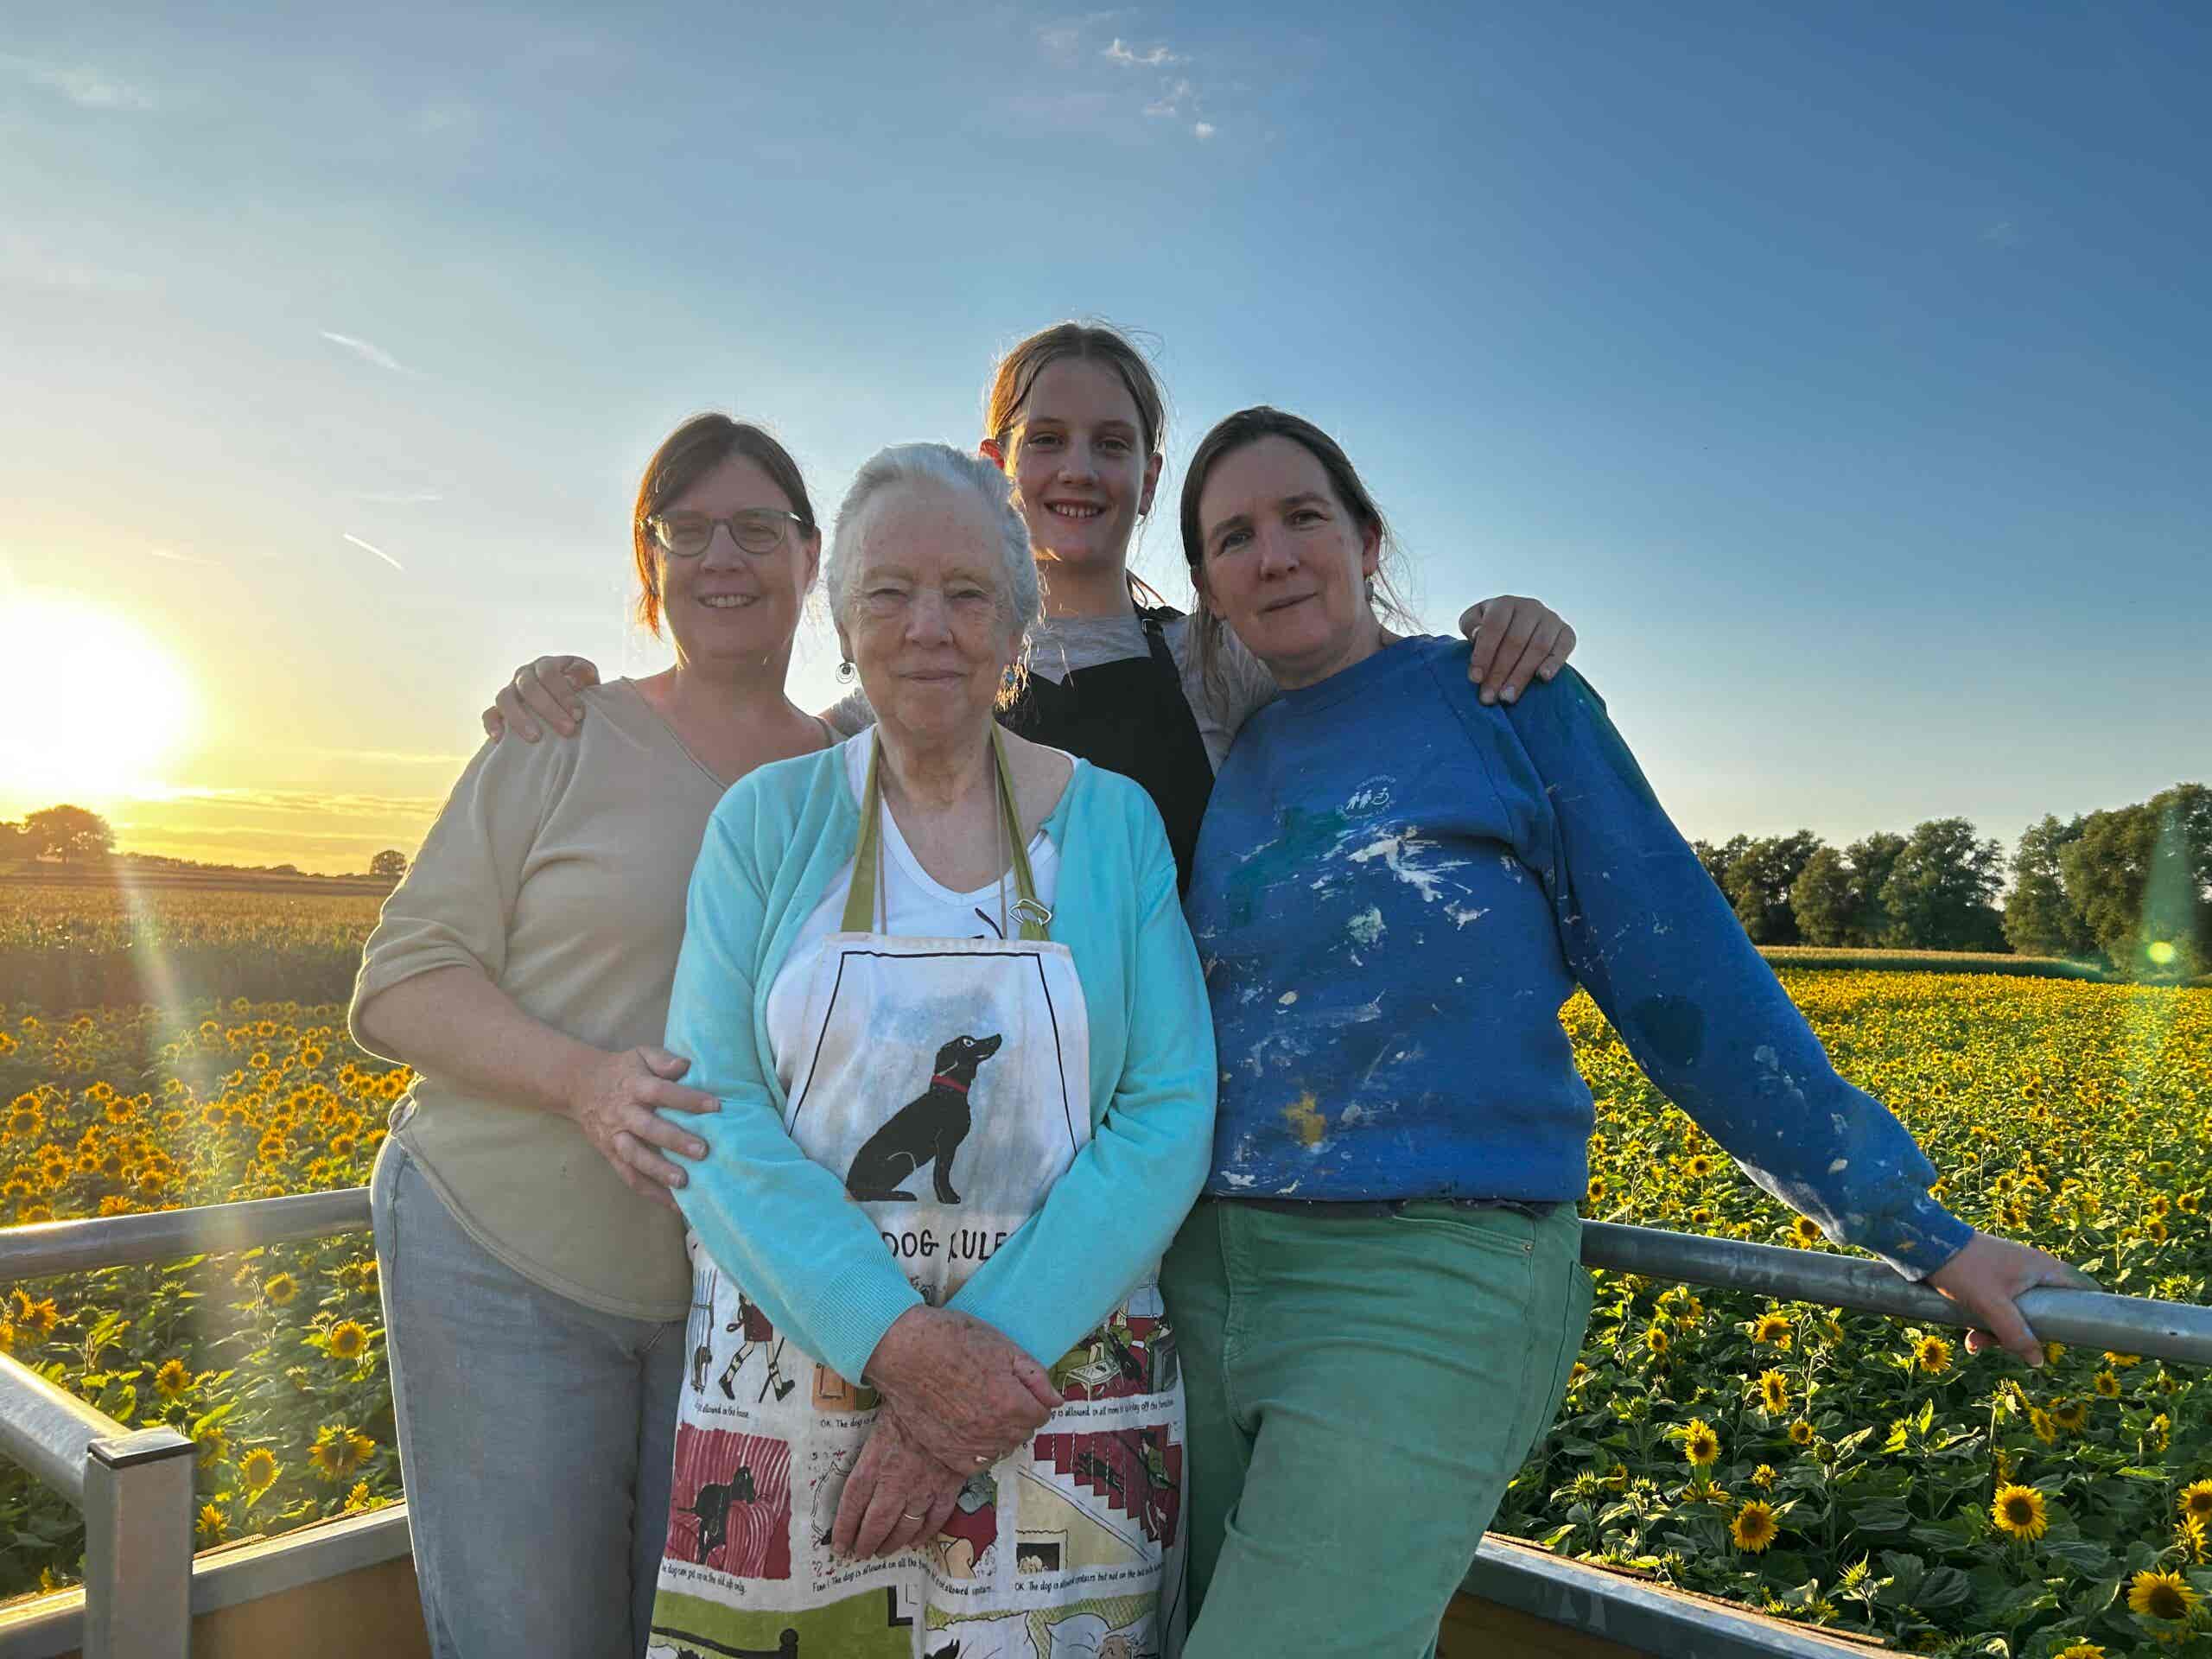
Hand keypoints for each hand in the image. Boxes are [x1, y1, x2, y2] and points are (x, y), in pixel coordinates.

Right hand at [482, 654, 601, 741]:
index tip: (579, 714)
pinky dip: (492, 724)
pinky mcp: (499, 709)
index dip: (564, 693)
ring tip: (536, 738)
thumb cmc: (579, 691)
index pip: (549, 673)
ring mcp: (509, 691)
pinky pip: (489, 713)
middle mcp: (524, 675)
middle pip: (529, 687)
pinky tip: (500, 738)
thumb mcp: (586, 678)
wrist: (565, 702)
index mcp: (545, 665)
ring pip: (505, 699)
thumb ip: (583, 676)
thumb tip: (574, 682)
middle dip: (549, 709)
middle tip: (568, 730)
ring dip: (519, 718)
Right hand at [563, 1045, 719, 1207]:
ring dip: (659, 1171)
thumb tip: (686, 1065)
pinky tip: (673, 1203)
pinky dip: (650, 1191)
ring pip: (635, 1157)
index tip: (715, 1106)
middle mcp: (623, 1113)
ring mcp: (615, 1136)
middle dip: (676, 1141)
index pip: (662, 1092)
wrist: (579, 1085)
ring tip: (684, 1182)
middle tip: (703, 1151)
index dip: (688, 1099)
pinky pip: (629, 1176)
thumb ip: (663, 1059)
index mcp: (634, 1086)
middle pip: (649, 1128)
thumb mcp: (641, 1055)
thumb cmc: (622, 1070)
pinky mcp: (610, 1154)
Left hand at [831, 1409, 965, 1560]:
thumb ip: (867, 1421)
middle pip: (876, 1522)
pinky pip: (935, 1519)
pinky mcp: (949, 1486)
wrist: (959, 1401)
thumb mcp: (882, 1405)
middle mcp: (897, 1480)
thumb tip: (850, 1403)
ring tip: (883, 1552)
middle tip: (859, 1554)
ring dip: (892, 1543)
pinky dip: (924, 1534)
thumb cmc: (914, 1398)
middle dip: (866, 1542)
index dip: (843, 1527)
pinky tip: (916, 1540)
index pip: (852, 1502)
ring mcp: (924, 1486)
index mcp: (875, 1460)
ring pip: (904, 1527)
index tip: (837, 1544)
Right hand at [862, 1307, 1060, 1471]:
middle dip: (1020, 1415)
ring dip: (1001, 1433)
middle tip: (999, 1392)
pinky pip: (977, 1463)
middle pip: (1024, 1433)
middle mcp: (993, 1432)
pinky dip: (979, 1449)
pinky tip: (969, 1427)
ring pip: (1002, 1448)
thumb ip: (1036, 1377)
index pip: (1043, 1414)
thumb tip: (1057, 1401)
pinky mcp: (947, 1454)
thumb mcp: (1004, 1346)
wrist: (904, 1351)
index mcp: (1011, 1404)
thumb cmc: (953, 1340)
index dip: (1034, 1397)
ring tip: (982, 1407)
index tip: (1019, 1386)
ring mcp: (968, 1446)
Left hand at [1459, 596, 1574, 706]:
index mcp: (1505, 604)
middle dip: (1500, 672)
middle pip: (1515, 641)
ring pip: (1538, 647)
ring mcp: (1551, 619)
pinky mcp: (1567, 633)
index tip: (1474, 679)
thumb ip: (1470, 625)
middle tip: (1489, 697)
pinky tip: (1543, 678)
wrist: (1519, 627)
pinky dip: (1554, 663)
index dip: (1484, 653)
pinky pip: (1564, 647)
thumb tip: (1476, 634)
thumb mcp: (1474, 622)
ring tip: (1508, 697)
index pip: (1494, 627)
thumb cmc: (1492, 630)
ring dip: (1522, 675)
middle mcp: (1530, 607)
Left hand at [1924, 1232, 2098, 1366]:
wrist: (1925, 1244)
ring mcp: (2011, 1274)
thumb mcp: (1992, 1306)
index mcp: (2043, 1269)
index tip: (2073, 1336)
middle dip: (2024, 1334)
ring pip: (2018, 1313)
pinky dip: (1986, 1322)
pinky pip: (1999, 1308)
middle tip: (2001, 1345)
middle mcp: (2032, 1269)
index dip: (2084, 1313)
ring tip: (1973, 1343)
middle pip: (2045, 1312)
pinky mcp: (1991, 1279)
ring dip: (1998, 1333)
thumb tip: (2039, 1360)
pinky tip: (1969, 1337)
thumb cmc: (1963, 1268)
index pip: (2082, 1289)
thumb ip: (2016, 1334)